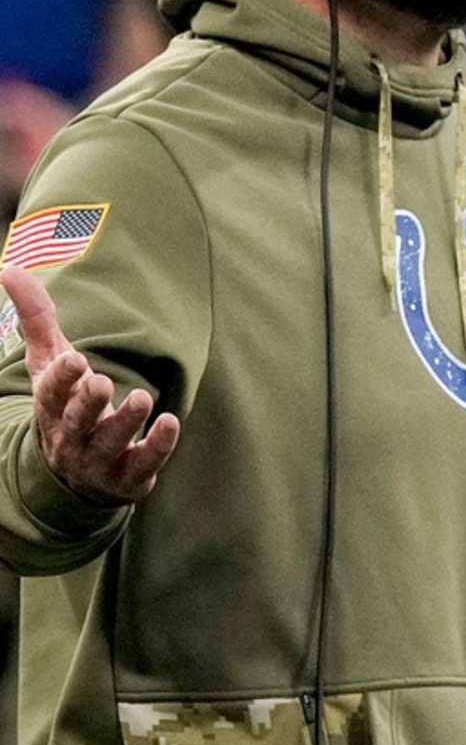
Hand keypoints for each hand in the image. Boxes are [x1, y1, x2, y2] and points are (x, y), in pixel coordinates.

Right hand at [0, 265, 179, 503]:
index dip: (61, 379)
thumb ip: (37, 317)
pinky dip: (156, 447)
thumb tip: (9, 268)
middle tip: (102, 383)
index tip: (74, 359)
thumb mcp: (50, 361)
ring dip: (125, 423)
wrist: (75, 474)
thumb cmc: (66, 403)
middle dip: (87, 403)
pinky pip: (142, 465)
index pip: (51, 394)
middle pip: (76, 421)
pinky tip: (171, 423)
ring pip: (108, 444)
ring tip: (142, 398)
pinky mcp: (128, 476)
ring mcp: (99, 459)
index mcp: (52, 407)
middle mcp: (71, 435)